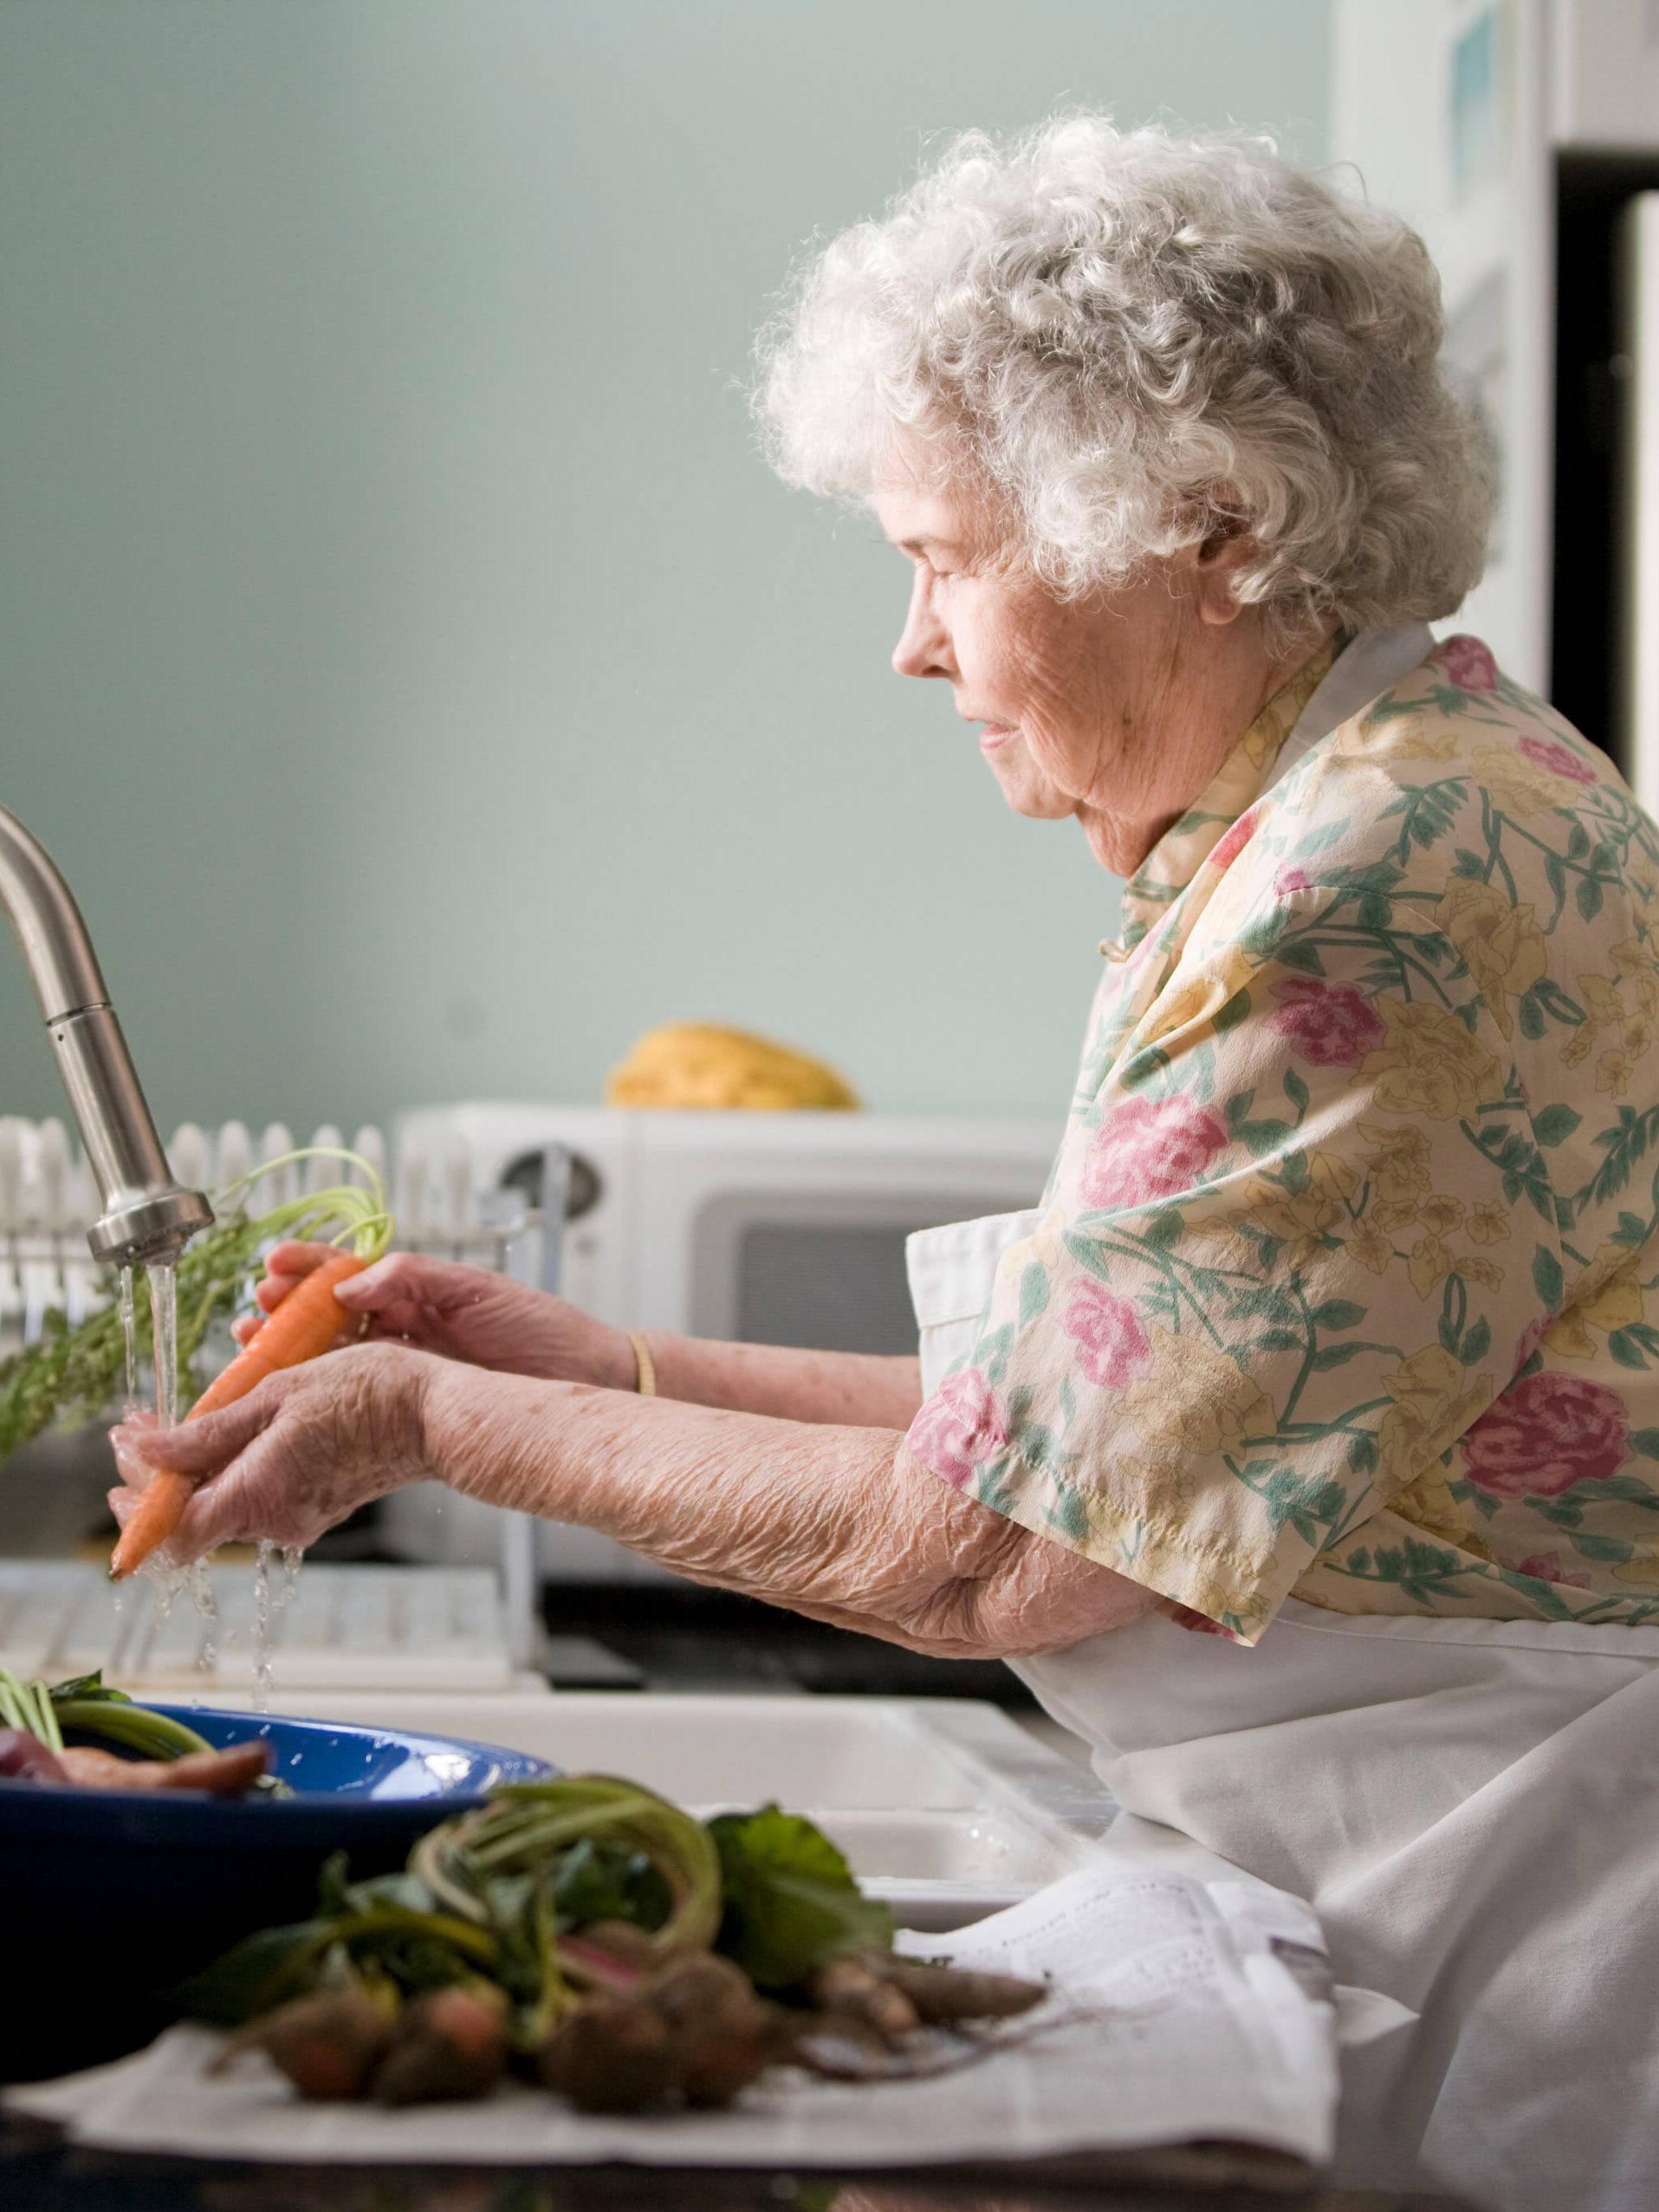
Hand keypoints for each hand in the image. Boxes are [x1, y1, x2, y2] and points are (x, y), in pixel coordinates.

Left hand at [108, 1341, 441, 1560]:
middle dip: (158, 1477)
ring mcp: (298, 1518)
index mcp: (258, 1495)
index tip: (123, 1451)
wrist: (437, 1413)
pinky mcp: (315, 1507)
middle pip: (193, 1519)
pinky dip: (234, 1468)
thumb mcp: (277, 1395)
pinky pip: (257, 1496)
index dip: (136, 1503)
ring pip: (223, 1505)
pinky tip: (237, 1431)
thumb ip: (206, 1432)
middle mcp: (275, 1520)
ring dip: (195, 1469)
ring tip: (187, 1420)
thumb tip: (142, 1451)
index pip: (172, 1535)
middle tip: (142, 1430)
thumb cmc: (368, 1393)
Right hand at [232, 1246, 634, 1387]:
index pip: (348, 1273)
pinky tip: (291, 1393)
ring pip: (332, 1357)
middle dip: (285, 1311)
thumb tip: (351, 1284)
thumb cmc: (541, 1328)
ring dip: (290, 1351)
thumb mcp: (476, 1289)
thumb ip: (412, 1278)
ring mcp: (404, 1369)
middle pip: (327, 1317)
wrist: (585, 1378)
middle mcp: (403, 1329)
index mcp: (417, 1292)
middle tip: (255, 1310)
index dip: (309, 1268)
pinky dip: (319, 1393)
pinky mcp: (411, 1407)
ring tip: (254, 1346)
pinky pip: (355, 1398)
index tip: (274, 1264)